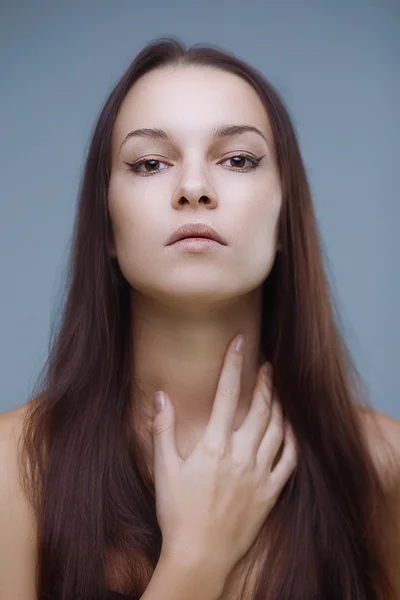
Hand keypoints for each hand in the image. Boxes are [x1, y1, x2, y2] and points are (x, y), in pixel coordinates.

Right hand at [152, 335, 296, 581]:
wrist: (199, 555)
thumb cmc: (177, 512)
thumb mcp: (164, 470)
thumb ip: (162, 430)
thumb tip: (160, 396)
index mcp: (214, 445)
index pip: (226, 393)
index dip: (234, 364)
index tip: (240, 342)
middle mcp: (241, 454)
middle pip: (259, 407)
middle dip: (264, 381)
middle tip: (268, 364)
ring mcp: (259, 473)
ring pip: (277, 429)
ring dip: (279, 405)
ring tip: (280, 390)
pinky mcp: (270, 492)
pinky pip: (288, 461)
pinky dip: (293, 440)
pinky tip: (292, 428)